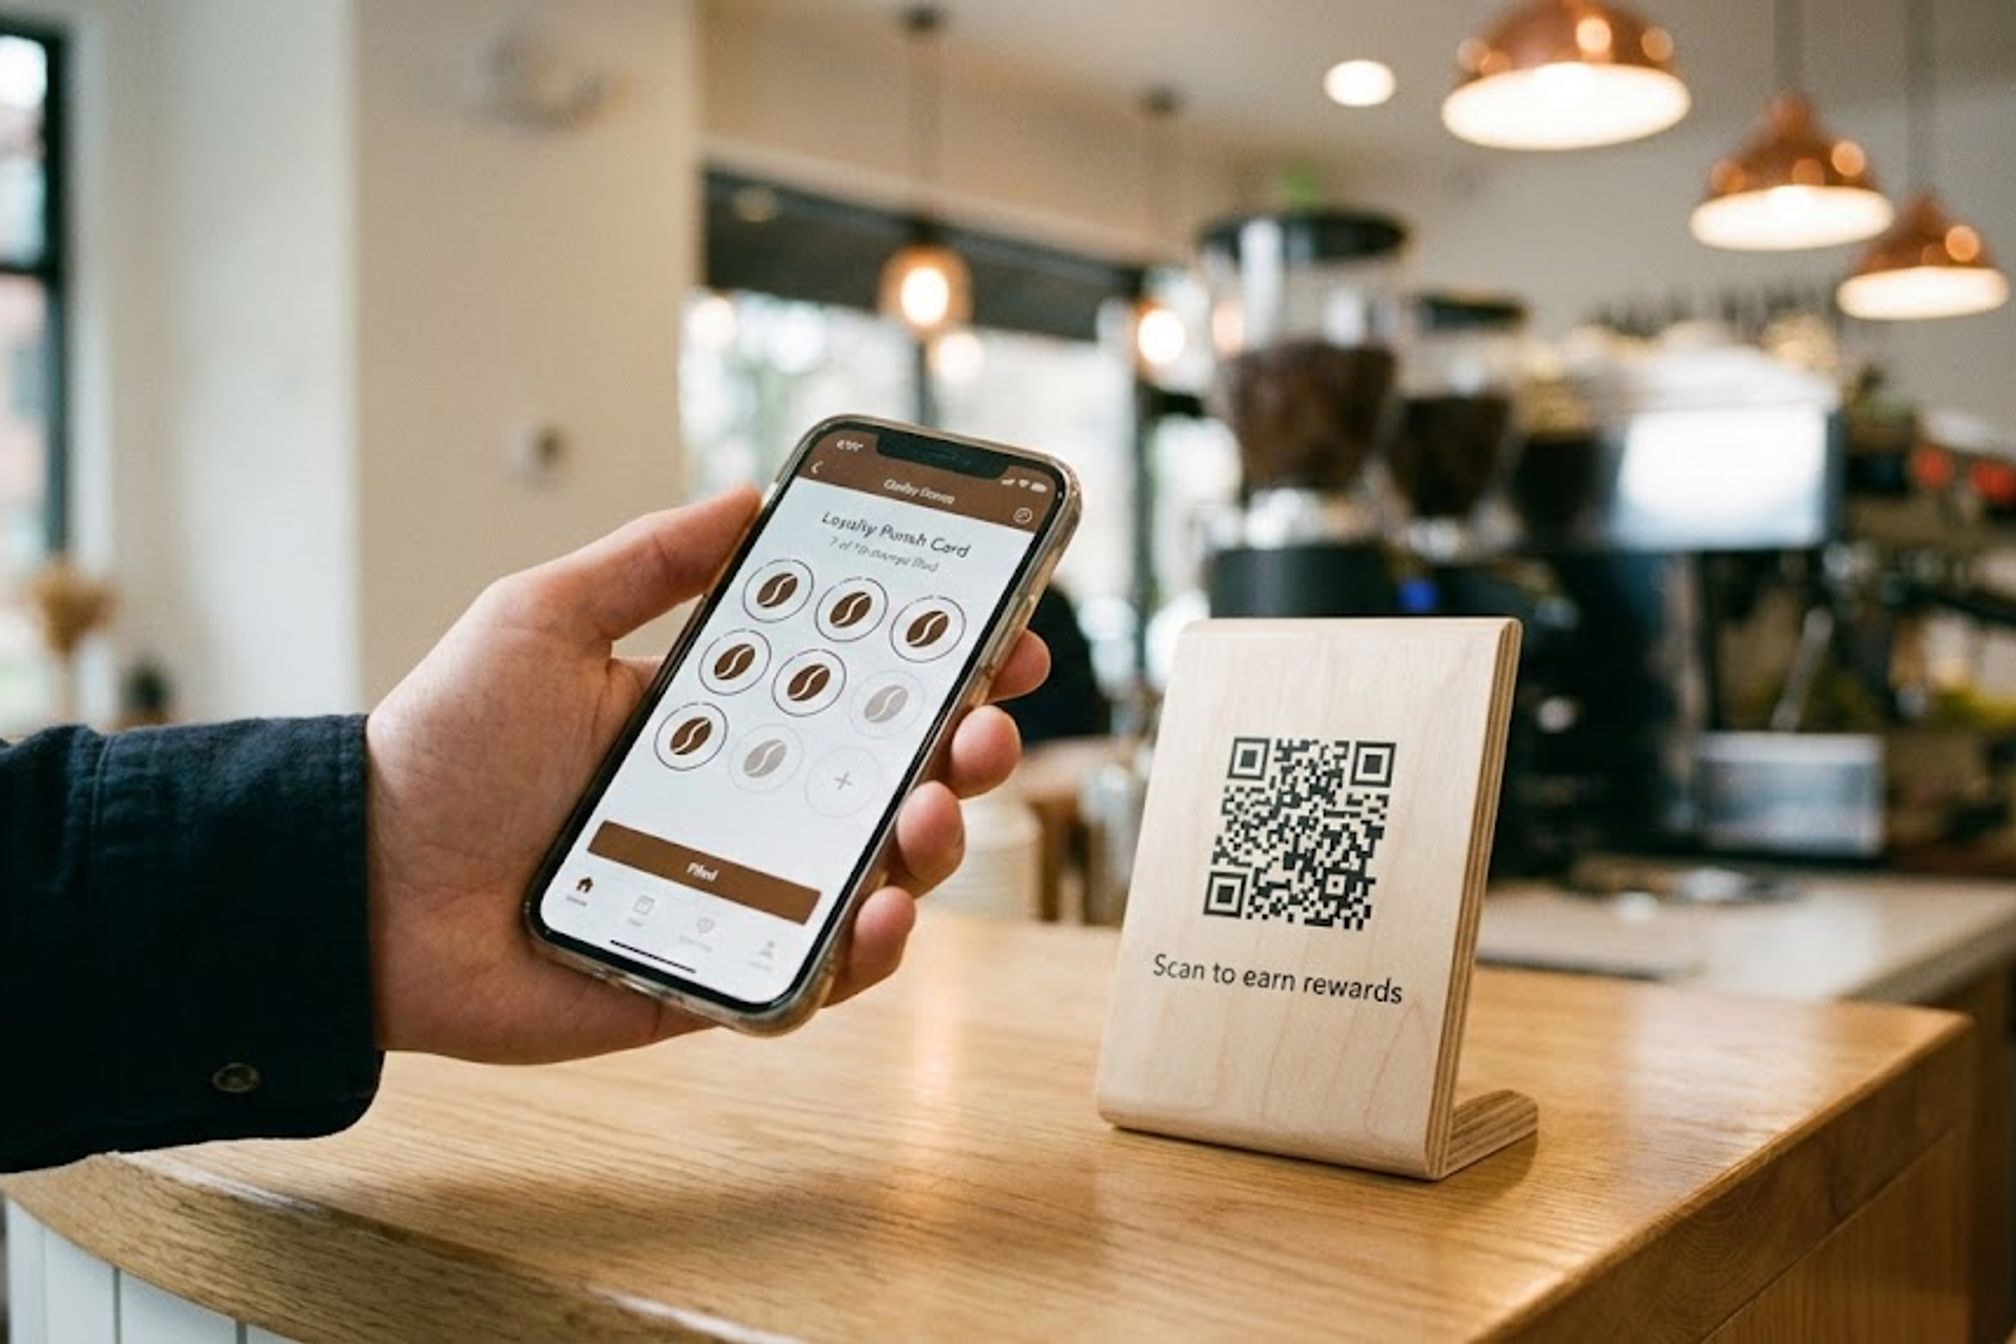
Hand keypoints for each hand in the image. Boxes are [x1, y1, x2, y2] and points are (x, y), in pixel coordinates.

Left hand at [364, 488, 1049, 1062]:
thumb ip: (649, 561)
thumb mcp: (544, 618)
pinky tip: (873, 914)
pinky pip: (818, 975)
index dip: (940, 668)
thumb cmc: (444, 748)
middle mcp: (748, 806)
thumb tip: (748, 492)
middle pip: (893, 782)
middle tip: (983, 728)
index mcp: (722, 721)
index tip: (1003, 637)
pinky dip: (863, 952)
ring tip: (930, 816)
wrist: (362, 883)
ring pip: (878, 877)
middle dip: (964, 751)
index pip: (859, 691)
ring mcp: (741, 894)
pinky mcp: (719, 976)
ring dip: (933, 846)